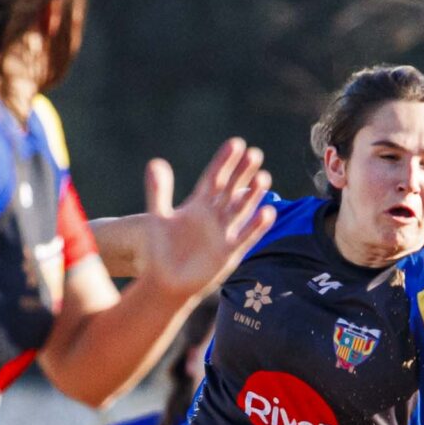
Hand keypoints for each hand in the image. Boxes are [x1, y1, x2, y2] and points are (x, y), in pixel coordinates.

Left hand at [127, 139, 272, 301]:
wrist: (166, 281)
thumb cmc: (161, 250)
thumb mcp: (158, 217)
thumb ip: (159, 191)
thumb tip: (156, 162)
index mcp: (198, 204)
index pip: (214, 177)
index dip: (224, 161)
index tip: (236, 143)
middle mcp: (214, 216)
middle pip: (231, 189)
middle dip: (242, 173)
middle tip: (255, 154)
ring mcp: (223, 233)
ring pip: (241, 210)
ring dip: (253, 195)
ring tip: (264, 177)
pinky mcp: (228, 252)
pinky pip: (245, 237)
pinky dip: (256, 226)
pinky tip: (267, 211)